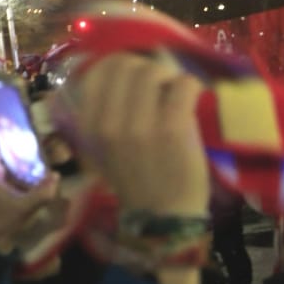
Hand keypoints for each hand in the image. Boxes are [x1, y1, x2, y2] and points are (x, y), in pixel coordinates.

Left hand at [0, 121, 62, 254]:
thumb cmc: (2, 222)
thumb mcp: (22, 208)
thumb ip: (40, 193)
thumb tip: (57, 176)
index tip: (3, 113)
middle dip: (5, 131)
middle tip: (24, 122)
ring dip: (11, 143)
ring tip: (30, 134)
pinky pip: (5, 163)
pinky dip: (15, 156)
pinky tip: (32, 155)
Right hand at [54, 53, 208, 217]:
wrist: (163, 218)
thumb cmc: (137, 180)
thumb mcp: (103, 150)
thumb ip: (104, 113)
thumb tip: (119, 69)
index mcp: (90, 126)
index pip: (99, 70)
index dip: (122, 65)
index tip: (137, 77)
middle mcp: (110, 124)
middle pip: (127, 65)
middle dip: (148, 69)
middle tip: (162, 86)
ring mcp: (141, 125)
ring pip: (153, 71)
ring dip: (170, 77)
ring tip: (176, 96)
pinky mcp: (173, 128)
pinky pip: (184, 84)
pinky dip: (192, 87)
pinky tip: (193, 101)